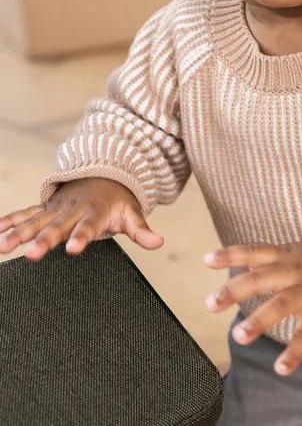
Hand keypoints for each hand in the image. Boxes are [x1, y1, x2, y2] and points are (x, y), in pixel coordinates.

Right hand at [0, 178, 162, 259]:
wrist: (103, 175)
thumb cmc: (116, 201)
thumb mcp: (131, 213)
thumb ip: (141, 230)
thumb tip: (158, 242)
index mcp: (94, 213)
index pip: (87, 228)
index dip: (81, 238)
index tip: (73, 249)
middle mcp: (72, 210)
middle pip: (57, 227)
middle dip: (44, 240)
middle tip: (32, 254)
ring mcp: (57, 208)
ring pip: (36, 221)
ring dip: (19, 233)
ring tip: (4, 247)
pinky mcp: (45, 208)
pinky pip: (25, 213)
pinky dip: (10, 220)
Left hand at [204, 241, 301, 375]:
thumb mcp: (292, 252)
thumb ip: (266, 260)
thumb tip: (236, 265)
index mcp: (283, 255)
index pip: (254, 251)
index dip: (231, 254)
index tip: (207, 260)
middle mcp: (293, 270)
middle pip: (261, 278)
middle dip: (235, 290)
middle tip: (210, 304)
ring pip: (282, 303)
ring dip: (260, 320)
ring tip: (239, 336)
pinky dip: (295, 351)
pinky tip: (280, 368)